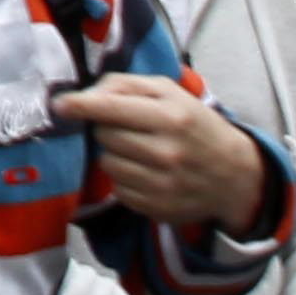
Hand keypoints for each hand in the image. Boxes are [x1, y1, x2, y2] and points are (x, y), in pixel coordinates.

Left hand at [62, 72, 273, 228]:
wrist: (236, 175)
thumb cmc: (195, 124)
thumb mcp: (169, 92)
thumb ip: (126, 85)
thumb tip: (85, 95)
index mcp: (170, 117)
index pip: (112, 109)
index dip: (80, 106)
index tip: (59, 105)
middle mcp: (167, 153)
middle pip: (104, 136)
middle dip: (105, 128)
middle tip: (125, 127)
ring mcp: (164, 185)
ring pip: (108, 164)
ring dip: (114, 154)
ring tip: (136, 150)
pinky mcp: (160, 209)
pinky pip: (119, 190)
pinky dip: (123, 180)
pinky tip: (144, 172)